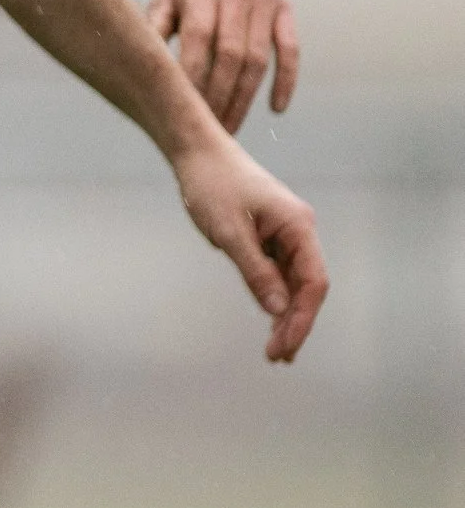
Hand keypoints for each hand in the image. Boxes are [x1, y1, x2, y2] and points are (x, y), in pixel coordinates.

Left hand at [150, 0, 298, 131]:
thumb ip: (154, 27)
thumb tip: (137, 67)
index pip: (197, 39)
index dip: (192, 76)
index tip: (182, 109)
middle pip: (230, 54)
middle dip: (218, 96)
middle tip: (208, 131)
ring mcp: (265, 1)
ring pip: (259, 58)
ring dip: (245, 98)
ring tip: (230, 128)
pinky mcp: (287, 9)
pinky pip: (291, 50)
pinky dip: (286, 81)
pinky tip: (275, 109)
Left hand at [172, 137, 328, 362]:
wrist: (196, 151)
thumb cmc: (211, 184)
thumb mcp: (229, 231)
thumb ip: (255, 272)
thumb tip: (278, 310)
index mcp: (298, 226)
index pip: (312, 283)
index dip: (302, 318)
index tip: (285, 346)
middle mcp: (299, 230)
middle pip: (306, 286)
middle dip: (295, 322)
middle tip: (277, 357)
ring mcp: (285, 232)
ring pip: (293, 281)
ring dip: (285, 313)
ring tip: (275, 348)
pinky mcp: (268, 234)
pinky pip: (278, 271)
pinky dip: (274, 295)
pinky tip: (270, 318)